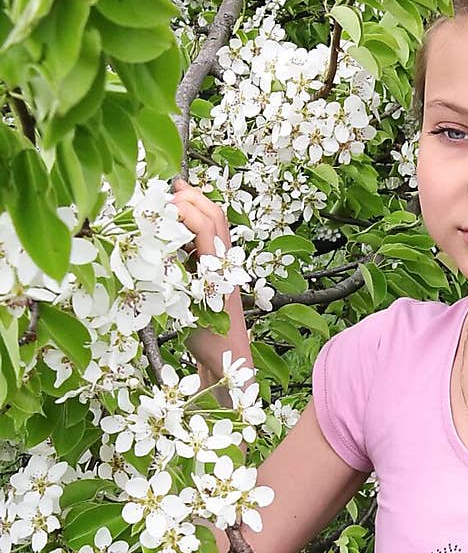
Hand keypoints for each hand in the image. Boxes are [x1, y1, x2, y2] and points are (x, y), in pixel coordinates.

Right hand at [169, 177, 252, 379]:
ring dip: (198, 205)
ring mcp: (225, 266)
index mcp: (218, 268)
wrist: (229, 362)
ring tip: (176, 194)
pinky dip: (197, 222)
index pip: (204, 226)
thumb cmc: (208, 343)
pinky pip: (211, 238)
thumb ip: (173, 283)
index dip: (184, 209)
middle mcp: (224, 262)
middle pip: (215, 216)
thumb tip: (154, 249)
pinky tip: (179, 223)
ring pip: (217, 224)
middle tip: (168, 189)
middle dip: (193, 197)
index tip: (158, 203)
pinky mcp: (220, 273)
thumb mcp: (186, 311)